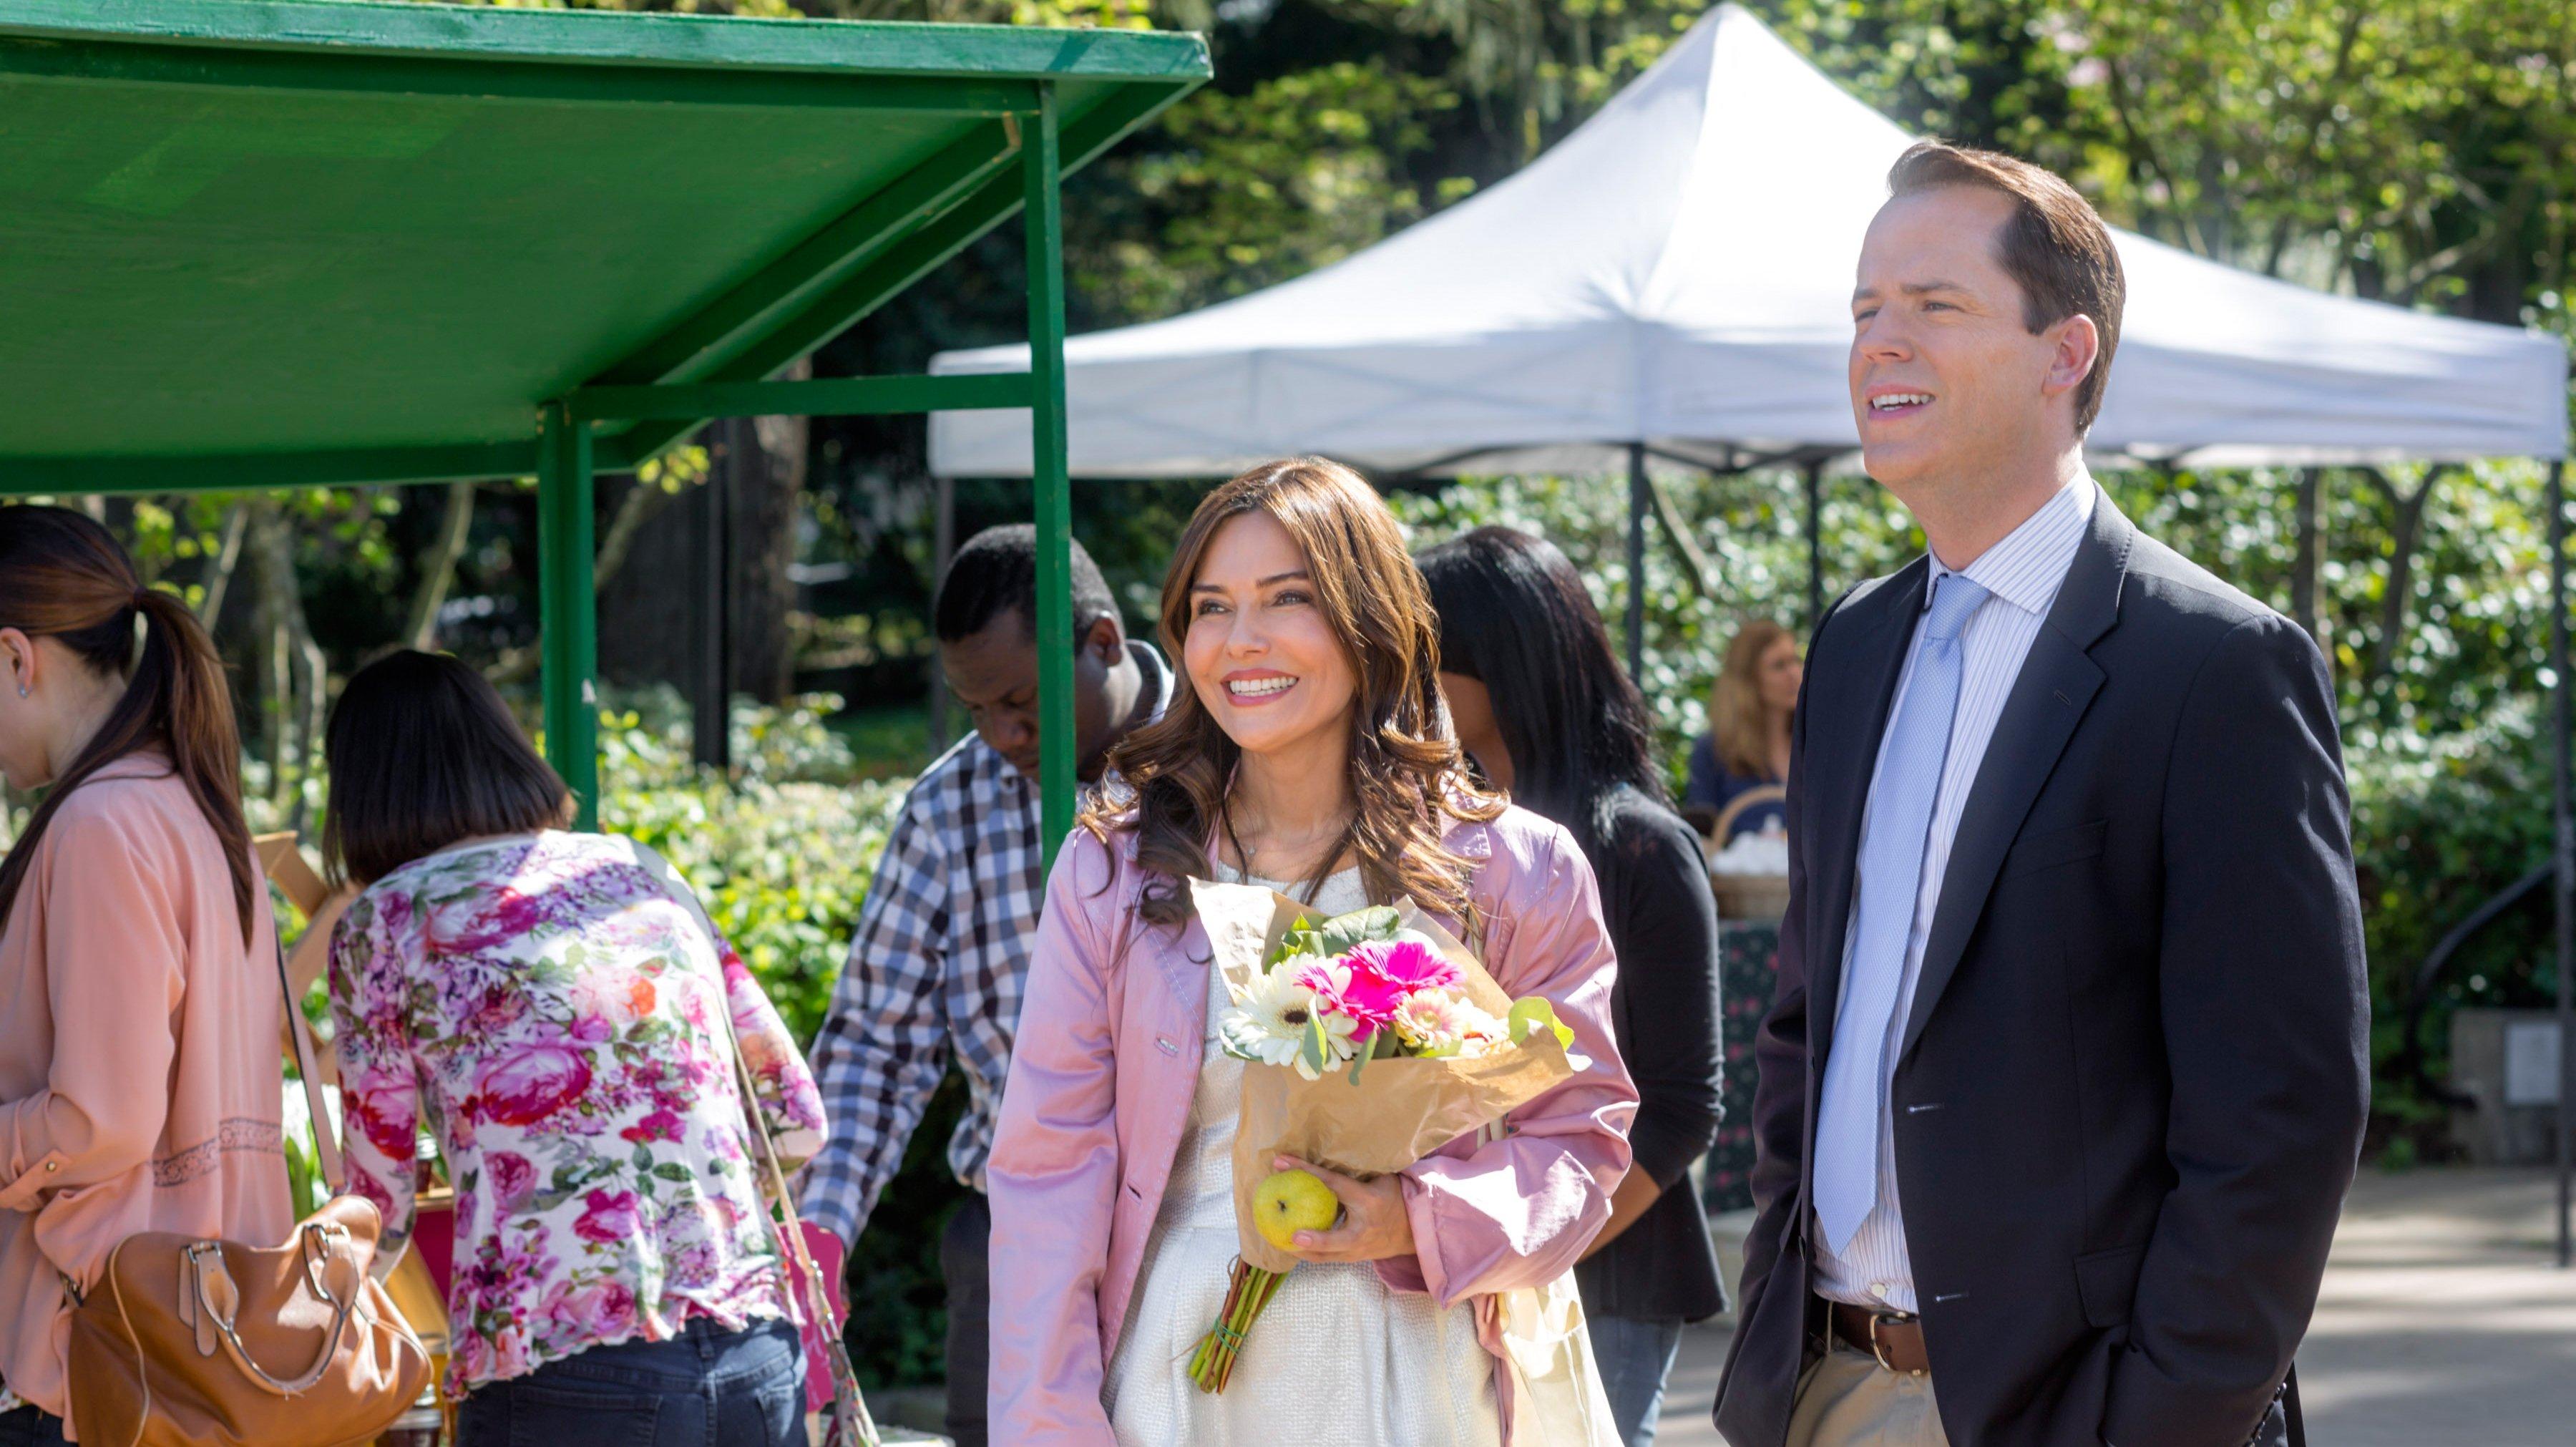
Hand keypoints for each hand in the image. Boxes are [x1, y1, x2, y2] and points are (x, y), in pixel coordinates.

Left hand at [1273, 1154, 1414, 1262]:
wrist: (1414, 1229)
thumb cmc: (1394, 1196)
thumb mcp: (1381, 1178)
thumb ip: (1355, 1171)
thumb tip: (1321, 1150)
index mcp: (1368, 1200)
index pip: (1333, 1184)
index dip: (1307, 1171)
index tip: (1280, 1162)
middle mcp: (1363, 1229)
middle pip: (1337, 1239)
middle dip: (1315, 1240)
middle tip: (1290, 1234)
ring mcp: (1359, 1248)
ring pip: (1327, 1256)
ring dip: (1301, 1250)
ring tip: (1275, 1240)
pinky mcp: (1353, 1258)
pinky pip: (1326, 1258)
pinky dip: (1308, 1253)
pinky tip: (1289, 1245)